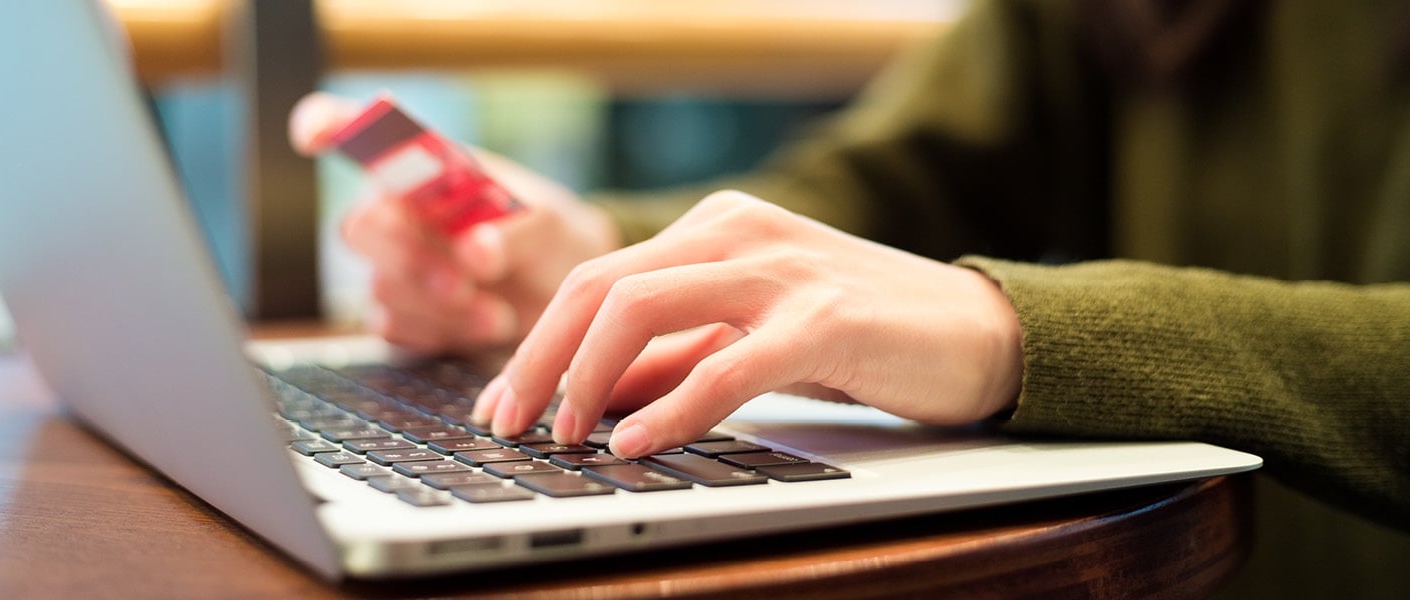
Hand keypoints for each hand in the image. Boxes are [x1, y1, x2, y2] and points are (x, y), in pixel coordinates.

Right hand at [288, 93, 620, 354]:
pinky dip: (442, 331)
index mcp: (424, 168)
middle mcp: (398, 212)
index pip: (362, 134)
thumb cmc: (550, 238)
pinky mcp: (402, 316)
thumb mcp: (549, 222)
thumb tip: (475, 252)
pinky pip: (394, 328)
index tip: (315, 133)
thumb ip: (513, 232)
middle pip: (361, 228)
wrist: (566, 294)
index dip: (329, 125)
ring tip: (497, 310)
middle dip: (412, 259)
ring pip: (382, 286)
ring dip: (441, 305)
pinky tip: (484, 322)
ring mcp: (394, 265)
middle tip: (465, 281)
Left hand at [474, 190, 1024, 456]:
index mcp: (716, 226)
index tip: (503, 403)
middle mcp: (739, 231)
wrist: (975, 332)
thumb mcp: (749, 335)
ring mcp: (783, 269)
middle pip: (602, 287)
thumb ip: (675, 355)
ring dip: (589, 378)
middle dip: (540, 360)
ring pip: (645, 308)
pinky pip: (726, 365)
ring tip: (567, 435)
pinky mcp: (826, 320)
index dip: (538, 343)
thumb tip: (590, 395)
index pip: (597, 277)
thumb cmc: (860, 335)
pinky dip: (671, 408)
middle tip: (510, 424)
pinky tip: (638, 444)